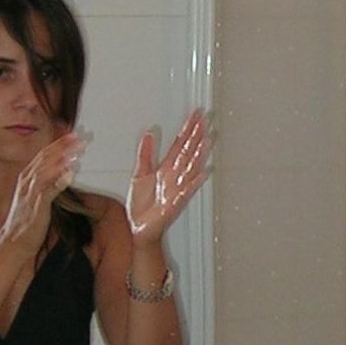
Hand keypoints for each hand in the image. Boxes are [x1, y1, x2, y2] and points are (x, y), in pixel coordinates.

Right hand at [0, 129, 85, 255]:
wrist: (12, 244)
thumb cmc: (25, 225)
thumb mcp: (35, 199)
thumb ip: (47, 186)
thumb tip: (63, 174)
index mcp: (26, 179)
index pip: (43, 156)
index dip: (58, 144)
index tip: (71, 136)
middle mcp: (27, 183)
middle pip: (45, 159)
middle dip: (62, 146)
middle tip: (77, 137)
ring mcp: (30, 194)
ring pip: (46, 170)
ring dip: (62, 159)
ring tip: (77, 150)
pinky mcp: (36, 207)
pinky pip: (48, 190)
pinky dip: (58, 180)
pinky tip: (69, 173)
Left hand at [126, 110, 211, 244]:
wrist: (138, 228)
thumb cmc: (141, 207)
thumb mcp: (139, 175)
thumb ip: (145, 154)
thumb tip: (147, 134)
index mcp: (165, 169)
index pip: (179, 144)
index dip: (187, 129)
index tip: (195, 116)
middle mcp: (174, 177)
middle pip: (187, 151)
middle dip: (195, 135)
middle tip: (205, 119)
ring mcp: (176, 188)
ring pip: (190, 167)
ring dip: (199, 154)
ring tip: (207, 140)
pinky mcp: (175, 202)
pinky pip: (187, 189)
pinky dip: (195, 181)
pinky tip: (204, 172)